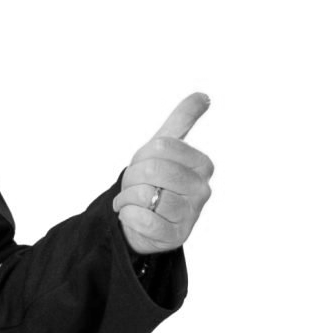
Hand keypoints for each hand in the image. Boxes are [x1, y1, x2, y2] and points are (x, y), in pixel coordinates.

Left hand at [113, 92, 213, 254]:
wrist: (143, 219)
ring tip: (133, 202)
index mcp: (202, 165)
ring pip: (146, 195)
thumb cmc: (156, 179)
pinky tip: (132, 216)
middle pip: (153, 170)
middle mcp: (202, 190)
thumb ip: (183, 119)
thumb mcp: (166, 146)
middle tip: (133, 185)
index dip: (143, 155)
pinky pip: (143, 220)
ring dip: (128, 198)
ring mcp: (191, 216)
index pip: (162, 147)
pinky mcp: (175, 237)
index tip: (145, 164)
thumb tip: (203, 95)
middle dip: (132, 177)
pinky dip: (128, 216)